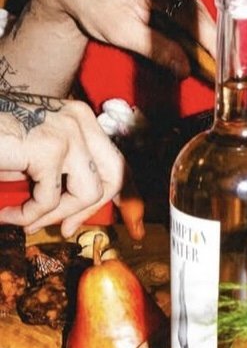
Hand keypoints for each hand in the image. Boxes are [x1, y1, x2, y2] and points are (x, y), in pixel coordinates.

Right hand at [0, 97, 125, 235]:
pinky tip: (6, 212)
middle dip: (90, 210)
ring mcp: (68, 130)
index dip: (130, 198)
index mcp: (80, 120)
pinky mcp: (49, 147)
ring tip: (23, 217)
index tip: (133, 227)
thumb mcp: (33, 161)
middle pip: (114, 176)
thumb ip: (60, 178)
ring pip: (87, 192)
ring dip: (54, 215)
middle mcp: (80, 119)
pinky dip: (28, 215)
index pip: (117, 161)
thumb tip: (78, 213)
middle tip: (64, 228)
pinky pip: (51, 199)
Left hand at [2, 0, 212, 98]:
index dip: (210, 44)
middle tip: (215, 70)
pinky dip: (188, 26)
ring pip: (195, 10)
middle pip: (199, 14)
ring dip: (198, 36)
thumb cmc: (94, 5)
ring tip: (205, 62)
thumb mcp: (123, 33)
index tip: (221, 65)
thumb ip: (157, 49)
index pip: (194, 19)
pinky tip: (190, 45)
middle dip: (207, 43)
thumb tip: (185, 68)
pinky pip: (186, 5)